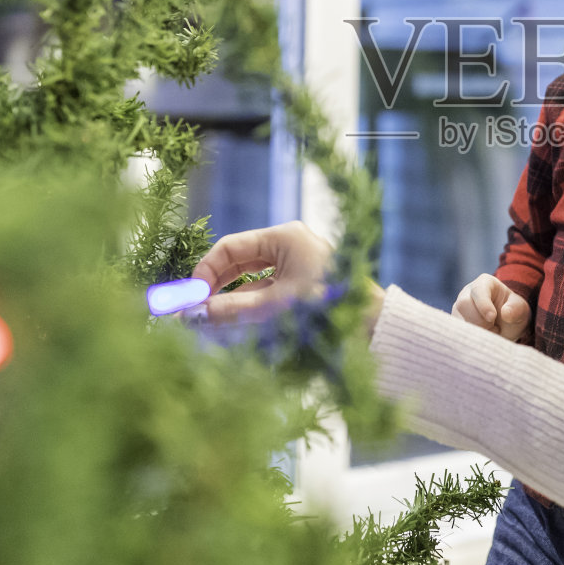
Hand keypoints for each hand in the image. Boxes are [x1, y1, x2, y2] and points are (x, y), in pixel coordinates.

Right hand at [191, 221, 340, 323]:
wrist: (373, 327)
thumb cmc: (328, 307)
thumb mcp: (275, 307)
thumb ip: (231, 310)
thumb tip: (192, 315)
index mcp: (285, 237)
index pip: (231, 246)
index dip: (206, 271)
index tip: (190, 298)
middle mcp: (290, 247)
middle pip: (238, 262)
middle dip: (214, 287)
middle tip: (191, 311)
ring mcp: (297, 267)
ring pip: (250, 281)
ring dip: (229, 301)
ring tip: (205, 322)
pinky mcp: (302, 288)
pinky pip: (266, 294)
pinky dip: (248, 308)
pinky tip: (229, 325)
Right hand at [451, 274, 530, 341]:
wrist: (506, 325)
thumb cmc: (513, 312)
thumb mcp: (520, 309)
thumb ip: (516, 309)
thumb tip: (505, 313)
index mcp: (484, 284)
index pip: (478, 290)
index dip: (483, 304)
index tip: (492, 317)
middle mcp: (467, 294)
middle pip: (464, 305)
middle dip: (480, 321)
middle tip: (495, 328)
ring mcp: (458, 310)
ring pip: (459, 320)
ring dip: (476, 332)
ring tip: (491, 333)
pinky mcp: (456, 324)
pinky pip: (457, 332)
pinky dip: (470, 339)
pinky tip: (482, 340)